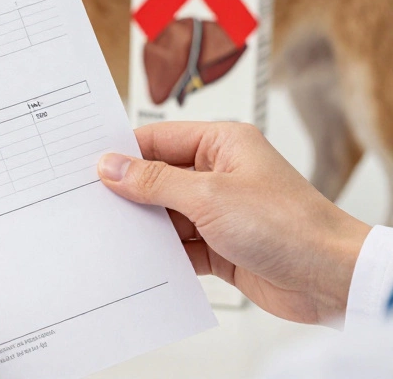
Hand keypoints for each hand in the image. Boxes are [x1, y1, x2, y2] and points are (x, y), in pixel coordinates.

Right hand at [97, 122, 371, 323]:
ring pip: (164, 214)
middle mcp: (220, 174)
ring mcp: (219, 212)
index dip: (123, 153)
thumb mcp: (208, 197)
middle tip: (89, 202)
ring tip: (108, 234)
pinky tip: (138, 260)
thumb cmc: (288, 226)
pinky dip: (160, 253)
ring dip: (143, 226)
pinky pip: (178, 246)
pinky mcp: (220, 246)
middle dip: (128, 192)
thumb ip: (154, 182)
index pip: (158, 140)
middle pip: (157, 178)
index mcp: (222, 144)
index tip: (88, 166)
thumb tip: (111, 166)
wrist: (331, 279)